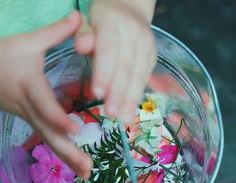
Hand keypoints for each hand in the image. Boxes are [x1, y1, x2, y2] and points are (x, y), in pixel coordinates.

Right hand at [0, 11, 91, 177]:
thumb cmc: (0, 56)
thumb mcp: (27, 42)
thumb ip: (55, 31)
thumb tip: (79, 15)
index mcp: (28, 87)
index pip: (43, 106)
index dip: (57, 118)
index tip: (74, 129)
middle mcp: (29, 108)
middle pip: (48, 134)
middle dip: (68, 153)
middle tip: (87, 169)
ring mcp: (28, 118)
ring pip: (48, 141)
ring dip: (67, 158)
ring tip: (87, 174)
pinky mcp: (30, 121)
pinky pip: (47, 138)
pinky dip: (62, 152)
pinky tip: (77, 163)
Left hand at [75, 0, 156, 122]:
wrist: (129, 8)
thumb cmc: (101, 20)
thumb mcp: (86, 21)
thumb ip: (83, 34)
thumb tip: (82, 46)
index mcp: (114, 23)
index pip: (109, 50)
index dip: (104, 73)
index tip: (97, 93)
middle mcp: (134, 33)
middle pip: (126, 66)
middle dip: (119, 92)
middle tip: (112, 113)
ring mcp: (147, 44)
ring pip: (139, 74)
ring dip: (131, 99)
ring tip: (124, 119)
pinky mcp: (153, 55)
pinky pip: (145, 77)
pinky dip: (137, 95)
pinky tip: (131, 111)